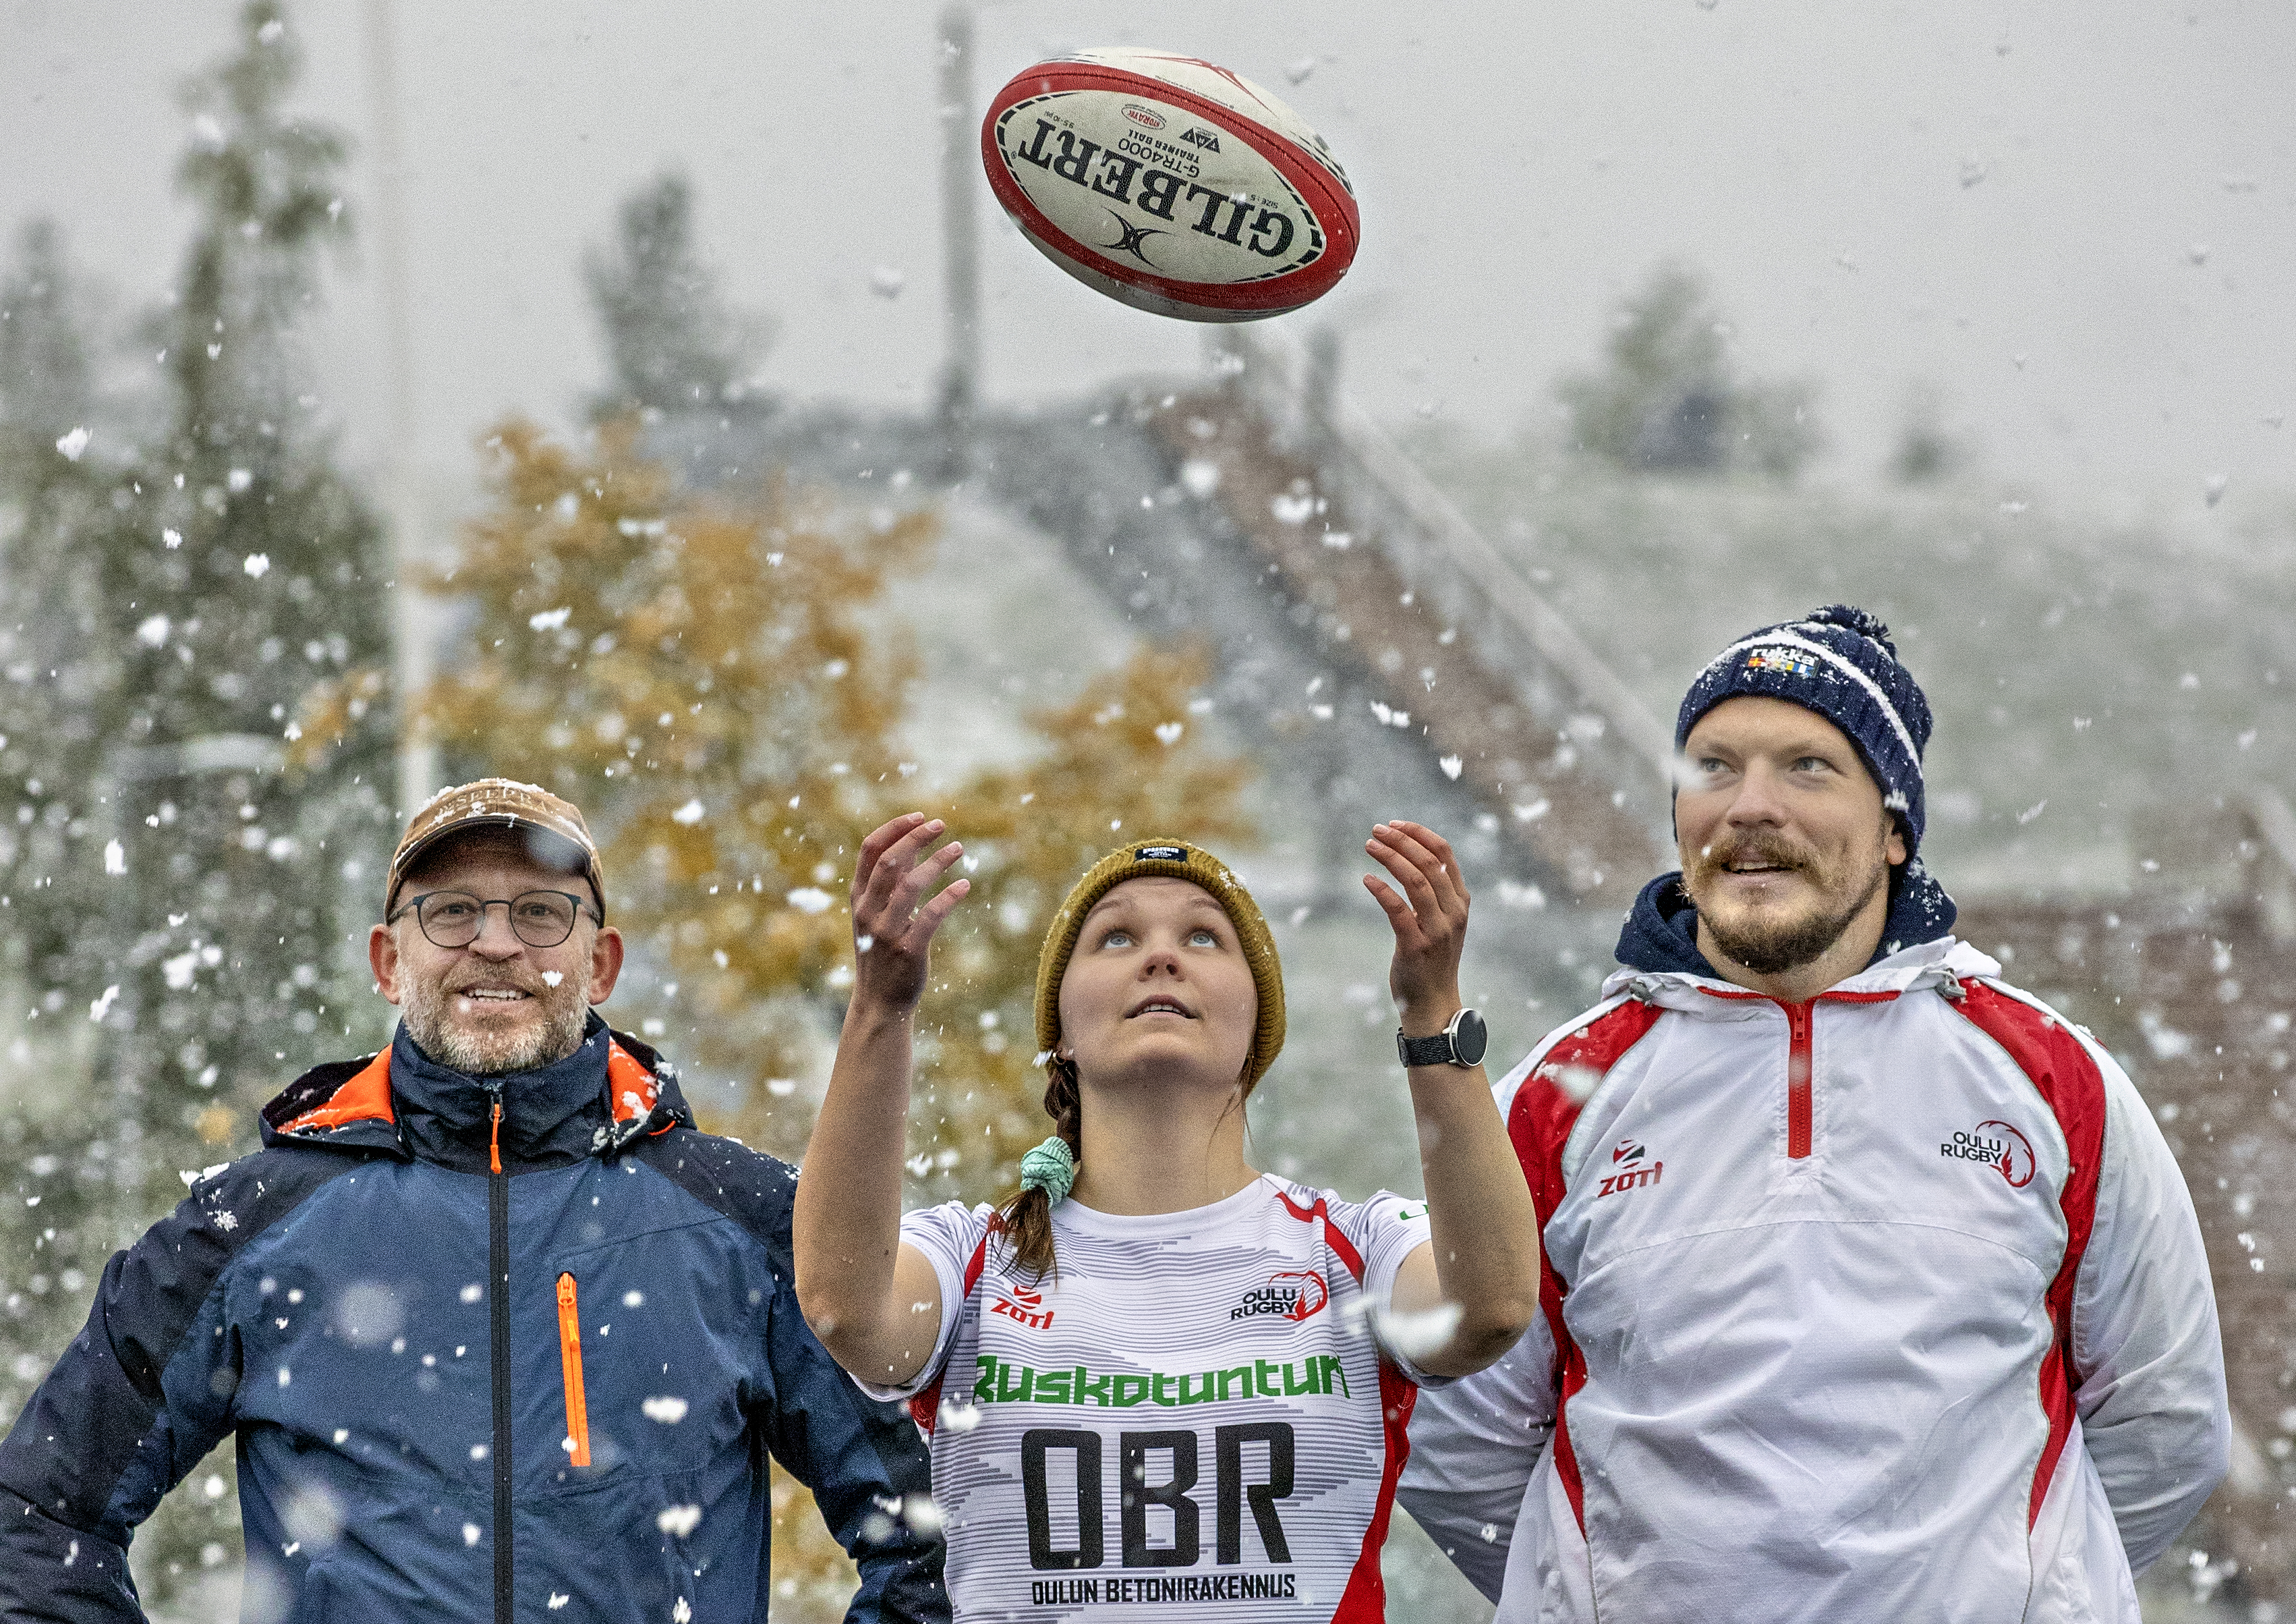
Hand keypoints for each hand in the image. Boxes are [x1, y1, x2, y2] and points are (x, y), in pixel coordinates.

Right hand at [849, 814, 968, 1012]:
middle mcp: (868, 911)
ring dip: (937, 862)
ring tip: (959, 849)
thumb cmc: (882, 952)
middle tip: (941, 825)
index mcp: (859, 898)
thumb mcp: (877, 915)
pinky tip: (964, 884)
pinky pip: (931, 915)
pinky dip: (949, 896)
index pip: (869, 851)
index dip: (894, 828)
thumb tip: (910, 846)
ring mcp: (886, 931)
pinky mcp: (908, 950)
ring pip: (910, 885)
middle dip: (916, 838)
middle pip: (890, 862)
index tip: (920, 816)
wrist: (879, 1003)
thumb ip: (889, 883)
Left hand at [1363, 821, 1468, 1036]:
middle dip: (1401, 841)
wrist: (1434, 1004)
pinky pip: (1397, 909)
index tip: (1396, 824)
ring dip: (1390, 858)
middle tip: (1376, 830)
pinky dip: (1381, 890)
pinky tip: (1366, 879)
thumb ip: (1436, 894)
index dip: (1420, 834)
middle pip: (1429, 863)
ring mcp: (1436, 930)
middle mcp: (1453, 913)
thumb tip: (1413, 857)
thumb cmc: (1433, 960)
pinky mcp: (1415, 946)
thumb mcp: (1444, 922)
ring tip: (1370, 846)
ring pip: (1416, 881)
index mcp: (1460, 902)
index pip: (1446, 855)